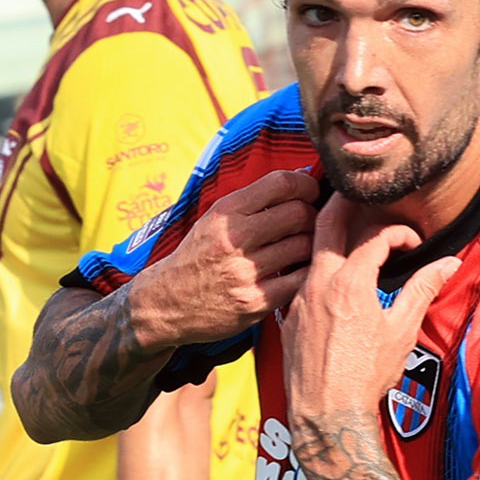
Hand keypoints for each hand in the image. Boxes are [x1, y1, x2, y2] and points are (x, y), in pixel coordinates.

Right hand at [128, 164, 318, 348]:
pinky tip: (298, 272)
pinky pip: (299, 280)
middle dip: (312, 216)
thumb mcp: (214, 219)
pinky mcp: (254, 302)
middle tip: (309, 225)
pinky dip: (305, 274)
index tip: (311, 193)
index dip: (306, 185)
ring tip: (303, 249)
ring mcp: (244, 272)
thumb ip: (254, 200)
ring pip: (304, 247)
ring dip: (311, 246)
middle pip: (299, 214)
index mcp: (225, 213)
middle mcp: (234, 239)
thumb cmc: (197, 257)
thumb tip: (302, 176)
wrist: (166, 303)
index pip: (281, 184)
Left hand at [280, 193, 460, 433]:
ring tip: (344, 231)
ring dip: (328, 237)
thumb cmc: (366, 376)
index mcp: (350, 282)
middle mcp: (319, 282)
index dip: (397, 233)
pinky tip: (329, 279)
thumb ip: (422, 289)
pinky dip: (317, 270)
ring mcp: (299, 299)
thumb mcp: (402, 330)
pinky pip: (301, 280)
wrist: (326, 413)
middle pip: (326, 222)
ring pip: (310, 252)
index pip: (375, 237)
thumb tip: (448, 263)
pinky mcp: (287, 317)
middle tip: (357, 192)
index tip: (412, 244)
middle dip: (343, 202)